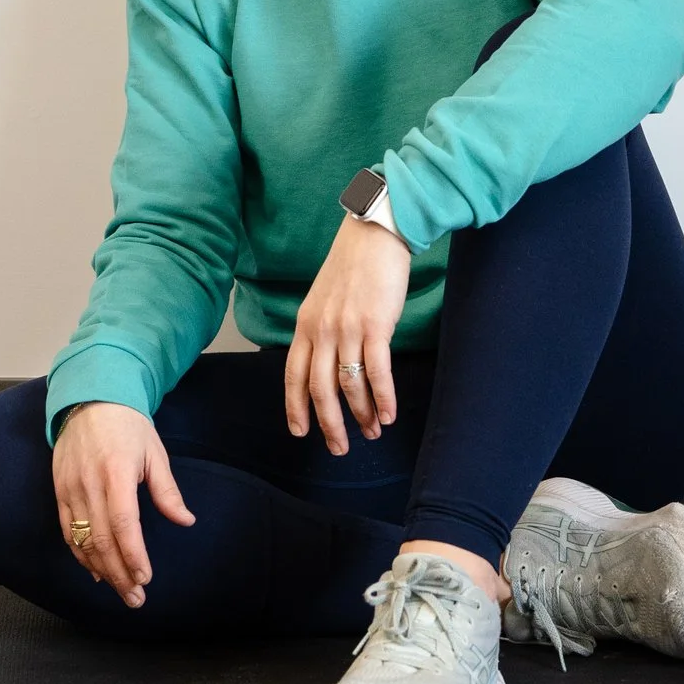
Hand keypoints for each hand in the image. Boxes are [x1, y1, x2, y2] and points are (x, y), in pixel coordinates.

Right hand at [51, 400, 193, 606]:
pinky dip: (80, 555)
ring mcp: (70, 489)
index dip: (133, 554)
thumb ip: (167, 490)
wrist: (89, 399)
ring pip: (82, 541)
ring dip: (101, 570)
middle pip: (101, 540)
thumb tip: (185, 520)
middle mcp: (89, 484)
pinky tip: (96, 571)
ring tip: (121, 591)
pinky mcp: (59, 491)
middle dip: (119, 573)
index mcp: (116, 472)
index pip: (123, 524)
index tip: (145, 577)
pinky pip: (68, 531)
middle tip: (136, 598)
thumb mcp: (155, 452)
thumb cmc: (128, 425)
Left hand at [285, 212, 410, 454]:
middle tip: (339, 448)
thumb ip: (321, 329)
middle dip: (329, 424)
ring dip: (362, 415)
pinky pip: (376, 373)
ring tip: (372, 432)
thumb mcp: (323, 298)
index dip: (295, 407)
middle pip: (320, 389)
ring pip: (349, 386)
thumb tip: (328, 362)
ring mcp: (347, 329)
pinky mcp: (375, 326)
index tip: (301, 432)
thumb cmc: (353, 266)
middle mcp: (321, 330)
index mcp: (305, 324)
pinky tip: (389, 414)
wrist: (374, 235)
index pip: (293, 375)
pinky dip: (383, 398)